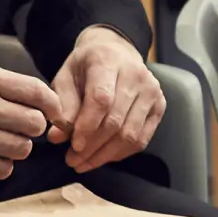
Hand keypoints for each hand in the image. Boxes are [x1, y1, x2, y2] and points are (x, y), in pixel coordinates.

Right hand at [0, 61, 60, 179]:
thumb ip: (1, 82)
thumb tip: (35, 97)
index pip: (38, 93)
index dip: (52, 105)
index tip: (52, 112)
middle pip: (35, 124)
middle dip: (33, 127)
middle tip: (22, 127)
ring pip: (22, 149)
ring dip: (18, 147)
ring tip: (5, 141)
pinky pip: (3, 169)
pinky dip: (2, 165)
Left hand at [49, 26, 164, 172]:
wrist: (116, 53)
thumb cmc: (86, 67)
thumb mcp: (66, 78)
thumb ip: (62, 106)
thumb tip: (57, 137)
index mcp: (108, 61)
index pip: (102, 99)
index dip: (87, 126)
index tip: (72, 145)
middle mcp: (136, 75)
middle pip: (116, 120)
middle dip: (92, 146)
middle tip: (72, 160)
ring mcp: (152, 91)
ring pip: (130, 134)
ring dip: (105, 155)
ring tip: (84, 163)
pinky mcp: (159, 106)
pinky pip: (141, 139)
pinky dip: (121, 153)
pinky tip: (103, 156)